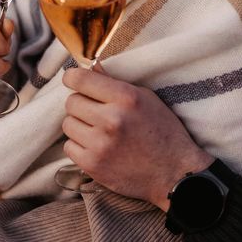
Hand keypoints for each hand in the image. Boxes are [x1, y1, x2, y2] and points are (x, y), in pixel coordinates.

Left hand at [62, 65, 212, 209]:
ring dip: (80, 125)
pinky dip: (80, 146)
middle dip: (81, 104)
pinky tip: (98, 147)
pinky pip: (69, 146)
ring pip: (68, 124)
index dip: (72, 78)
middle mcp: (111, 119)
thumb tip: (92, 68)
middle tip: (96, 111)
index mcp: (126, 98)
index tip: (73, 81)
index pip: (80, 80)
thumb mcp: (147, 99)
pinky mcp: (93, 165)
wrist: (174, 173)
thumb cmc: (163, 132)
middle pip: (72, 102)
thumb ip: (116, 83)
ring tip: (99, 131)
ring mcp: (100, 144)